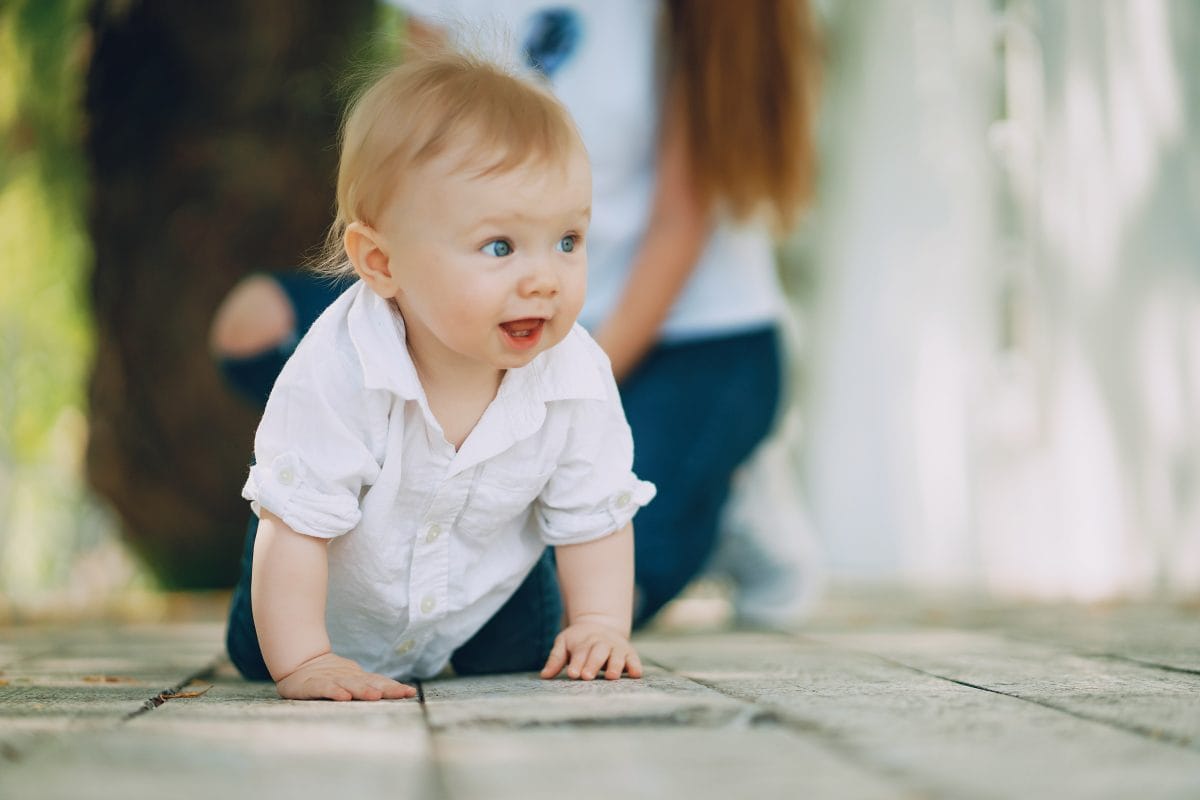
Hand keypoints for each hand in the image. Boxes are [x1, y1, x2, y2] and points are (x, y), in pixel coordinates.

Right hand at [275, 652, 416, 700]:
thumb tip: (395, 692)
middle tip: (403, 694)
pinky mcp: (313, 685)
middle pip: (370, 684)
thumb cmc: (329, 677)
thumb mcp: (351, 682)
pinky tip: (344, 697)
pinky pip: (325, 689)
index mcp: (359, 679)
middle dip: (387, 689)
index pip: (380, 683)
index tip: (410, 692)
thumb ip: (369, 687)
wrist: (300, 662)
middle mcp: (349, 678)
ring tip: (376, 696)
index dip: (395, 687)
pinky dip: (335, 692)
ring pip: (350, 685)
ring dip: (364, 690)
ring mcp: (332, 680)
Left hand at [540, 618, 643, 680]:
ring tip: (611, 677)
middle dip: (593, 664)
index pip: (580, 652)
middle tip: (587, 676)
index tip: (573, 674)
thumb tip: (544, 675)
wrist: (599, 624)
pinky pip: (634, 658)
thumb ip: (556, 659)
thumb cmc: (578, 640)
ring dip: (615, 665)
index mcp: (584, 641)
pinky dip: (636, 665)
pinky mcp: (629, 652)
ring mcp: (616, 647)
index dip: (577, 663)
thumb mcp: (564, 644)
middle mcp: (601, 643)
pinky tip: (635, 674)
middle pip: (598, 652)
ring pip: (617, 655)